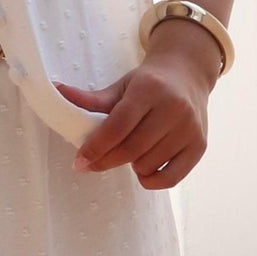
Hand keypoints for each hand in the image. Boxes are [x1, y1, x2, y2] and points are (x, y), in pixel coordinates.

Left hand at [55, 22, 223, 190]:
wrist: (189, 75)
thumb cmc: (150, 82)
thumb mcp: (121, 85)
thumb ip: (91, 98)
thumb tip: (56, 92)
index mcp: (149, 89)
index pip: (118, 126)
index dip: (96, 147)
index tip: (79, 162)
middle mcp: (173, 108)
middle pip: (132, 149)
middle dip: (105, 161)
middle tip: (90, 164)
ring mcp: (189, 128)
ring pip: (149, 165)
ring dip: (130, 166)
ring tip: (127, 153)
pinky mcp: (199, 146)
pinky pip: (170, 179)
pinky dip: (151, 180)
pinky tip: (143, 168)